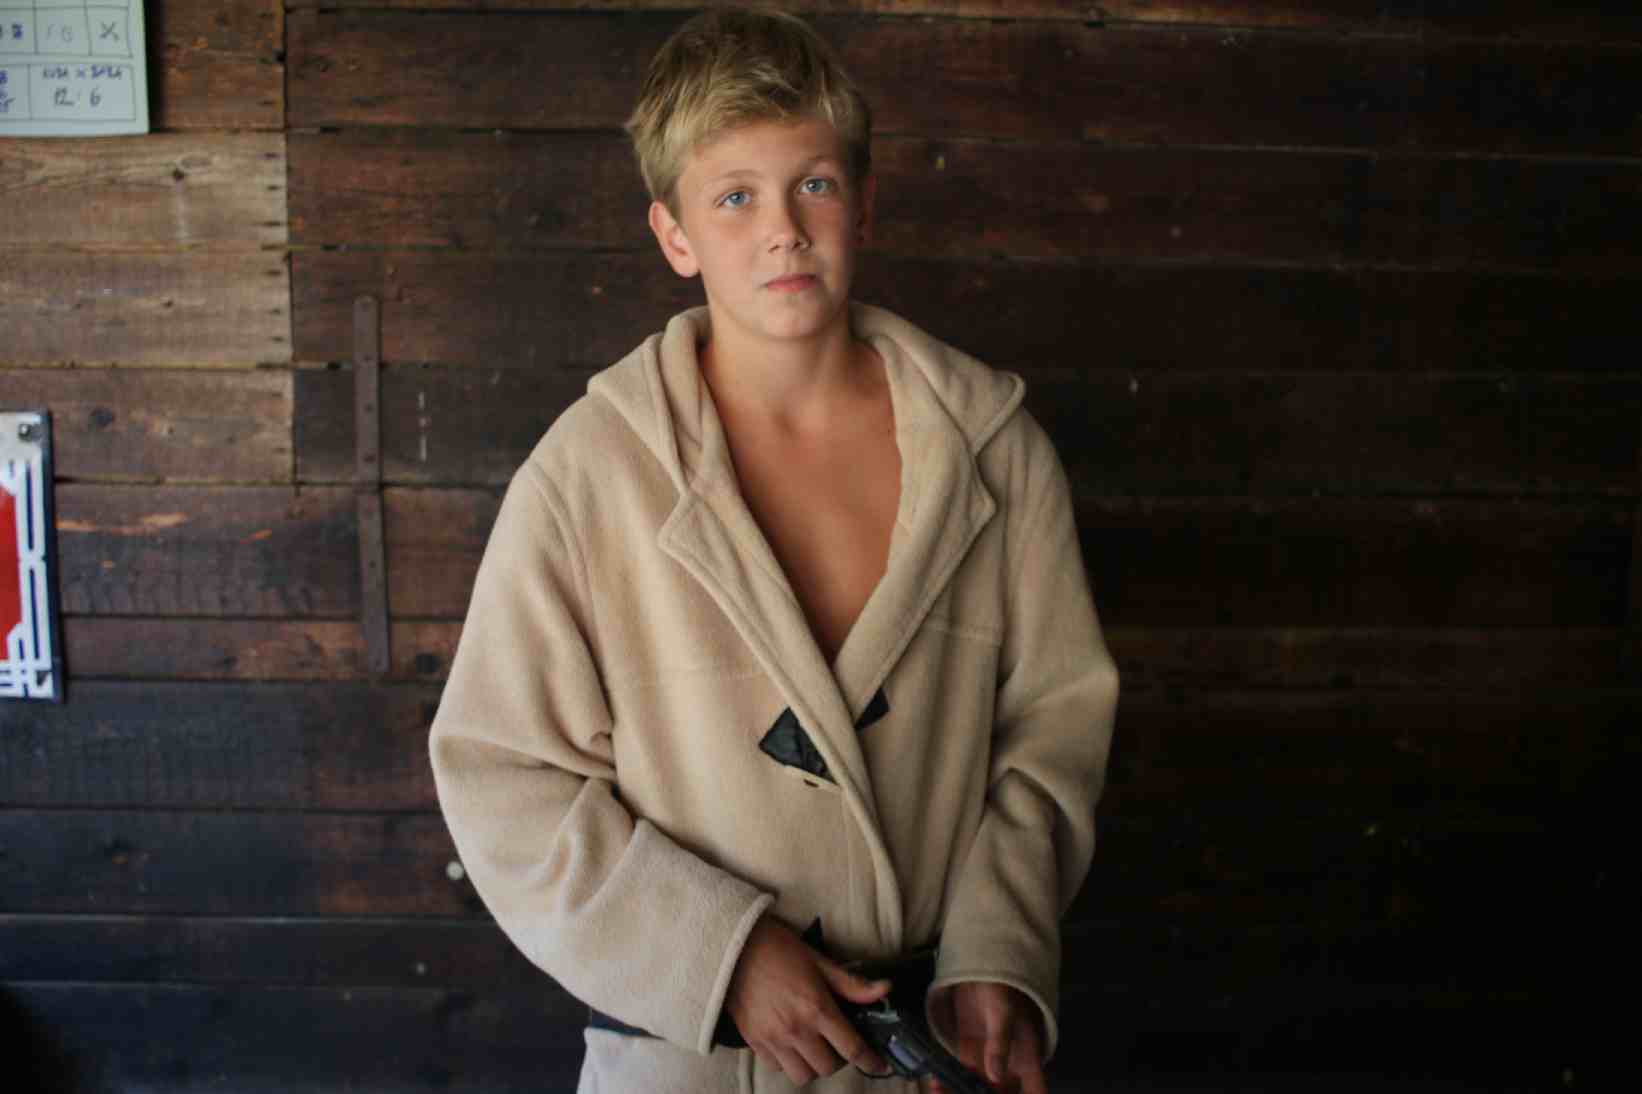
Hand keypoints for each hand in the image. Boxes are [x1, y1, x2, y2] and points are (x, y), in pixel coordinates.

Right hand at [723, 916, 891, 1084]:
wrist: (734, 948)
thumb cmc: (778, 949)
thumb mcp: (819, 961)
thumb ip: (851, 984)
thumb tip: (885, 989)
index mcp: (817, 1008)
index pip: (852, 1048)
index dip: (871, 1061)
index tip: (879, 1064)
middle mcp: (796, 1029)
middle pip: (828, 1068)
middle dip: (839, 1060)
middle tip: (838, 1044)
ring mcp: (773, 1039)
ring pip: (802, 1076)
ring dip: (813, 1066)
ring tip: (813, 1047)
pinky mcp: (754, 1042)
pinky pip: (777, 1068)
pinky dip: (788, 1062)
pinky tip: (790, 1043)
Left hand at [927, 981, 1046, 1093]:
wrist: (982, 966)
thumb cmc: (1002, 986)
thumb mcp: (1002, 1012)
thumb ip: (999, 1043)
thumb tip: (996, 1075)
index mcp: (1027, 1057)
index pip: (1035, 1091)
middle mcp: (1010, 1064)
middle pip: (1002, 1093)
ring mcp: (988, 1058)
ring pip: (978, 1088)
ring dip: (961, 1092)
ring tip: (941, 1092)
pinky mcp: (969, 1051)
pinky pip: (961, 1074)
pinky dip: (949, 1082)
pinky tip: (937, 1084)